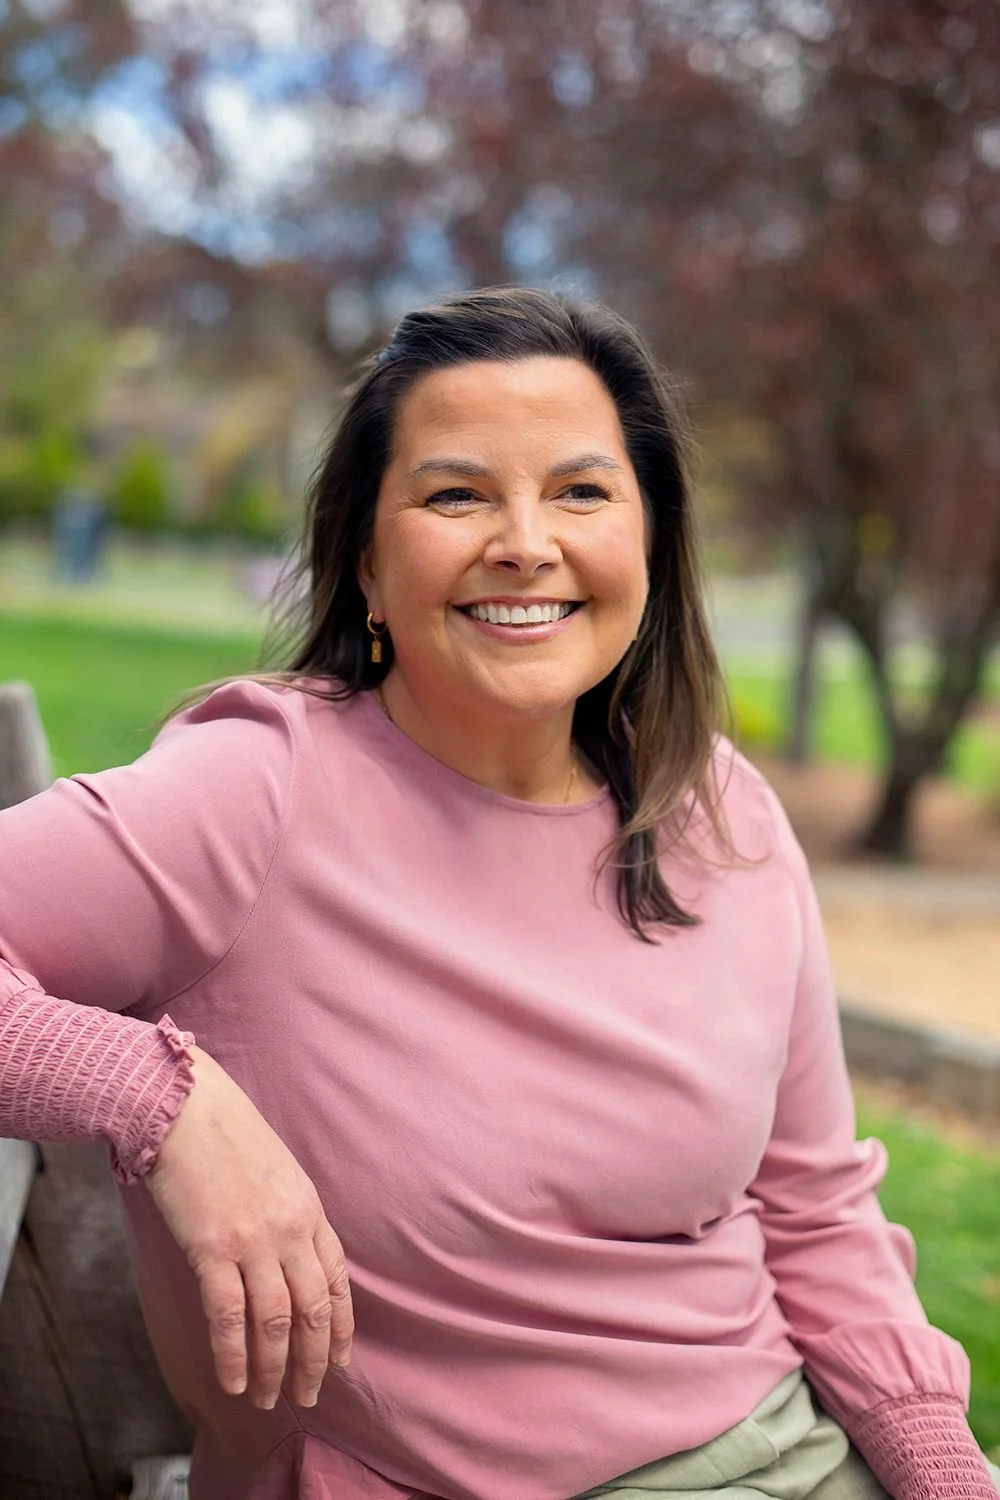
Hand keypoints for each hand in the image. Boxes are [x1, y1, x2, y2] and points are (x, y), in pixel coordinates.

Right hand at [144, 1045, 353, 1409]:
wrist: (184, 1106)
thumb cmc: (225, 1133)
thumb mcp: (277, 1170)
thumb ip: (289, 1214)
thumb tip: (290, 1256)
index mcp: (309, 1209)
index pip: (336, 1281)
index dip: (340, 1327)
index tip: (338, 1361)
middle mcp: (290, 1230)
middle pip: (313, 1310)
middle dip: (313, 1361)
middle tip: (307, 1396)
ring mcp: (254, 1241)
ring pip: (276, 1321)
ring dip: (274, 1368)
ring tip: (269, 1399)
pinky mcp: (213, 1248)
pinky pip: (229, 1316)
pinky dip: (234, 1355)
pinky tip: (234, 1381)